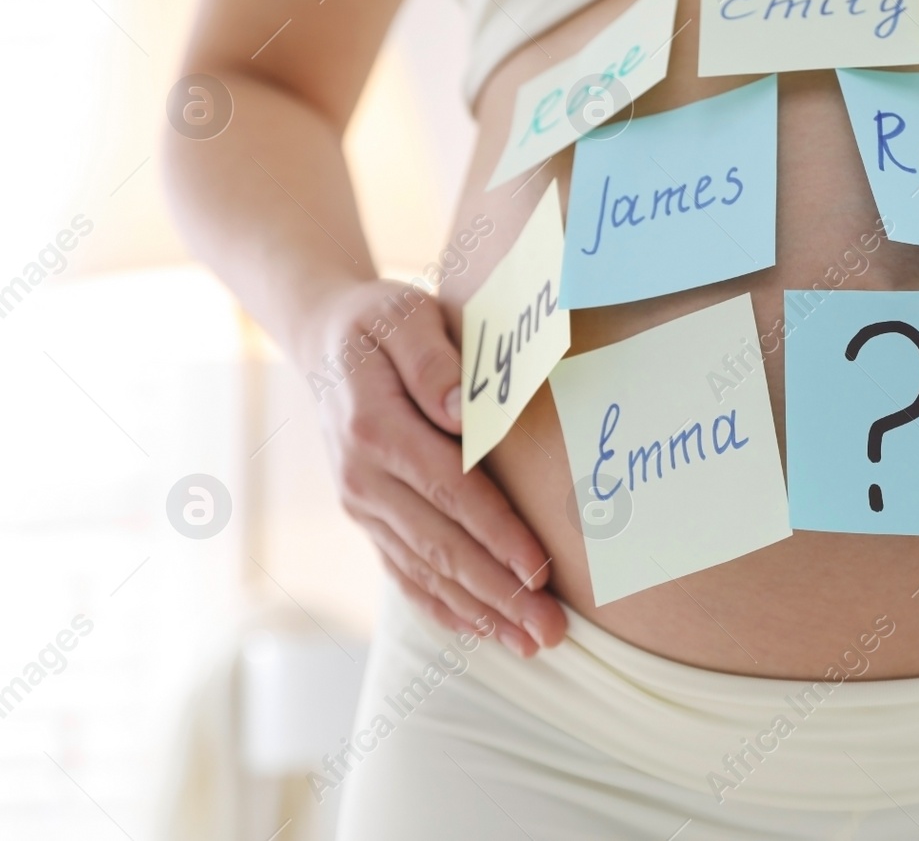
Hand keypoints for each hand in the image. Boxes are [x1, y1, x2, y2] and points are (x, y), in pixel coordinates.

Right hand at [300, 280, 565, 655]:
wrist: (325, 338)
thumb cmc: (381, 321)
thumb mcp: (405, 316)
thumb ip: (433, 360)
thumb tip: (466, 413)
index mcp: (376, 429)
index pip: (450, 492)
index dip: (497, 535)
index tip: (542, 570)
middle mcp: (363, 479)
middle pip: (441, 546)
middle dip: (499, 594)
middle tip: (551, 631)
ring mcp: (361, 505)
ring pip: (425, 571)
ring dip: (480, 613)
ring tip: (532, 644)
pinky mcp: (367, 518)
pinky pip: (404, 573)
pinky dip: (443, 607)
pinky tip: (481, 633)